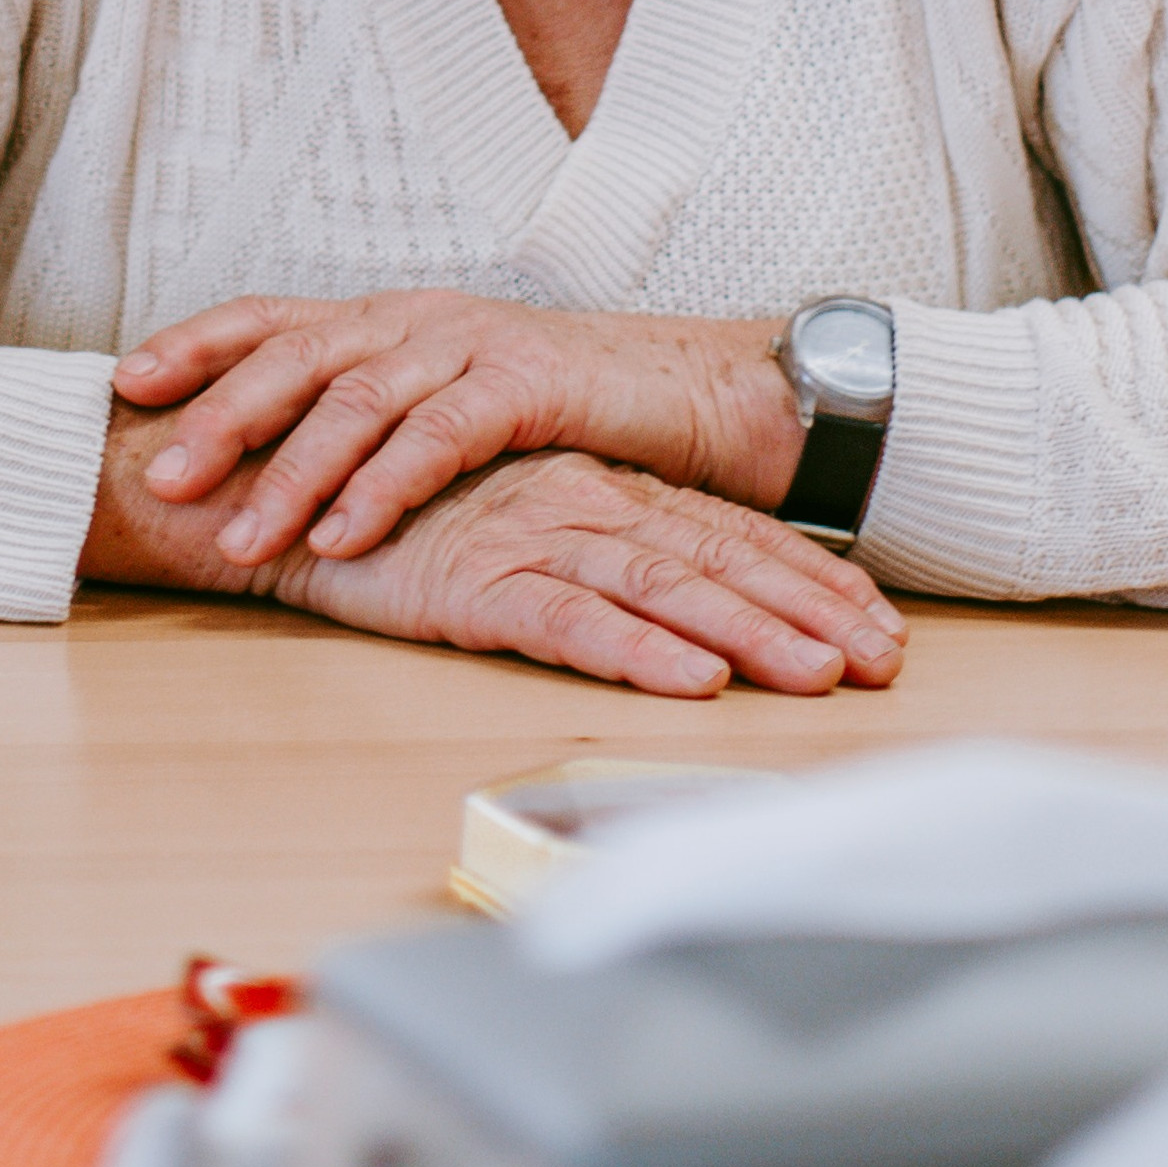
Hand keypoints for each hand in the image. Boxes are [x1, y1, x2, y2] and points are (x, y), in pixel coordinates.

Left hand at [111, 289, 808, 567]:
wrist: (683, 394)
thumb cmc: (550, 415)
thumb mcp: (441, 404)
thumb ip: (363, 419)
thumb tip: (255, 460)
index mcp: (389, 317)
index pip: (273, 314)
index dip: (198, 341)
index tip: (126, 382)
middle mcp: (420, 317)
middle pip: (298, 352)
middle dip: (220, 414)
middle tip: (159, 476)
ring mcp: (475, 342)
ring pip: (359, 399)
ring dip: (291, 472)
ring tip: (238, 537)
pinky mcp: (530, 381)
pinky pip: (440, 437)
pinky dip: (383, 488)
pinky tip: (341, 536)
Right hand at [268, 445, 903, 697]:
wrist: (281, 486)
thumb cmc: (403, 514)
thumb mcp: (524, 522)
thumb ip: (601, 551)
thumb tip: (687, 604)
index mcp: (606, 489)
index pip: (734, 534)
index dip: (813, 578)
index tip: (881, 624)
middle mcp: (587, 503)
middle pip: (723, 561)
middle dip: (813, 613)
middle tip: (886, 662)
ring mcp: (535, 537)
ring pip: (668, 590)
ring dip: (754, 634)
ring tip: (820, 677)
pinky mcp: (477, 578)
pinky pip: (572, 620)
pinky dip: (638, 652)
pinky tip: (694, 680)